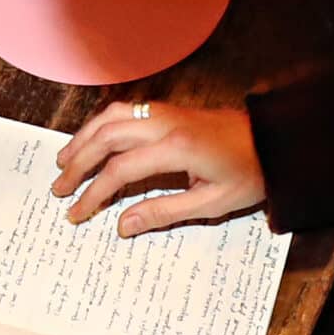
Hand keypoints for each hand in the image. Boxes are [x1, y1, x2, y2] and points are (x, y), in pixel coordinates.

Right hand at [52, 103, 264, 234]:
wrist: (274, 140)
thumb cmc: (249, 173)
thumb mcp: (213, 203)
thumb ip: (164, 212)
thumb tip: (123, 225)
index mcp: (175, 148)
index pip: (120, 171)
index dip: (94, 193)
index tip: (78, 212)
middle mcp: (163, 124)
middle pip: (105, 138)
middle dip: (78, 163)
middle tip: (59, 187)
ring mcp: (163, 112)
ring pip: (109, 118)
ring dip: (82, 138)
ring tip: (64, 160)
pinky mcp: (166, 109)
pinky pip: (123, 110)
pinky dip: (99, 124)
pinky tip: (92, 139)